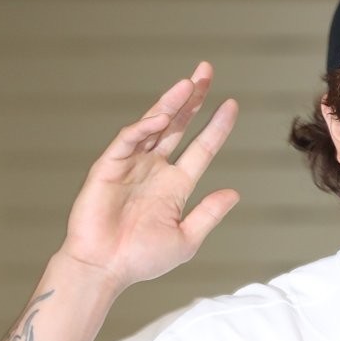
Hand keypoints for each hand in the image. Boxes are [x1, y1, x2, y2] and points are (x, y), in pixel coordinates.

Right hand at [59, 61, 239, 291]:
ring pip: (155, 125)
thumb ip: (209, 214)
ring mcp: (131, 165)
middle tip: (206, 72)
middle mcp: (154, 169)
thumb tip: (234, 193)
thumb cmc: (142, 258)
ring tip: (190, 83)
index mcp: (175, 185)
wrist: (105, 268)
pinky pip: (128, 140)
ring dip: (171, 103)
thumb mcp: (186, 238)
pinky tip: (161, 117)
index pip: (201, 148)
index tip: (232, 105)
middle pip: (177, 125)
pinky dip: (144, 127)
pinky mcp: (108, 166)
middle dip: (192, 99)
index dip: (216, 127)